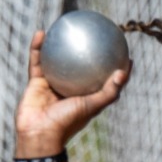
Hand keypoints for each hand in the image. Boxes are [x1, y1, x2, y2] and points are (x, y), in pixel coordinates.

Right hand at [15, 29, 128, 156]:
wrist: (38, 134)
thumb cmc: (67, 123)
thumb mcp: (92, 107)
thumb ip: (108, 92)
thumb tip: (123, 72)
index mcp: (85, 97)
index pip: (103, 80)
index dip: (114, 67)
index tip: (124, 53)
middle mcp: (69, 90)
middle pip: (80, 66)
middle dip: (86, 51)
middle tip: (94, 34)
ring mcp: (52, 85)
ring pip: (56, 60)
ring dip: (60, 44)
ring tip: (65, 27)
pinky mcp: (36, 82)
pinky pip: (37, 61)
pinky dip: (37, 47)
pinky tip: (41, 33)